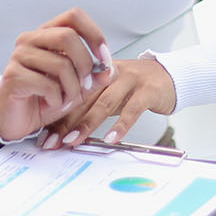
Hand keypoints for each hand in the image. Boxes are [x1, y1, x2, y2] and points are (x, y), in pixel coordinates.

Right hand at [0, 8, 109, 142]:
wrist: (15, 120)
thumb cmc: (44, 98)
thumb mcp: (77, 86)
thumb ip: (95, 76)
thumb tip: (110, 69)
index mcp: (46, 34)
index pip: (73, 16)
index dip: (94, 34)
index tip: (103, 57)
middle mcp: (30, 39)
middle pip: (67, 36)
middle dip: (85, 64)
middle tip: (86, 85)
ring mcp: (19, 56)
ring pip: (61, 64)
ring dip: (72, 89)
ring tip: (67, 100)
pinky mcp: (13, 76)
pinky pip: (48, 85)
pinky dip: (57, 100)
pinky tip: (52, 104)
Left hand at [42, 57, 176, 147]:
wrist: (170, 75)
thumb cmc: (135, 87)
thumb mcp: (109, 94)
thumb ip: (89, 107)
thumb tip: (63, 131)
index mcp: (94, 73)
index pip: (70, 95)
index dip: (56, 116)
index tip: (44, 137)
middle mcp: (108, 74)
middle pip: (82, 98)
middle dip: (65, 122)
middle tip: (52, 142)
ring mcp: (128, 80)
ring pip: (103, 102)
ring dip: (87, 123)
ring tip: (73, 141)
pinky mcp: (147, 90)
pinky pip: (132, 109)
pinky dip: (121, 125)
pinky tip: (111, 138)